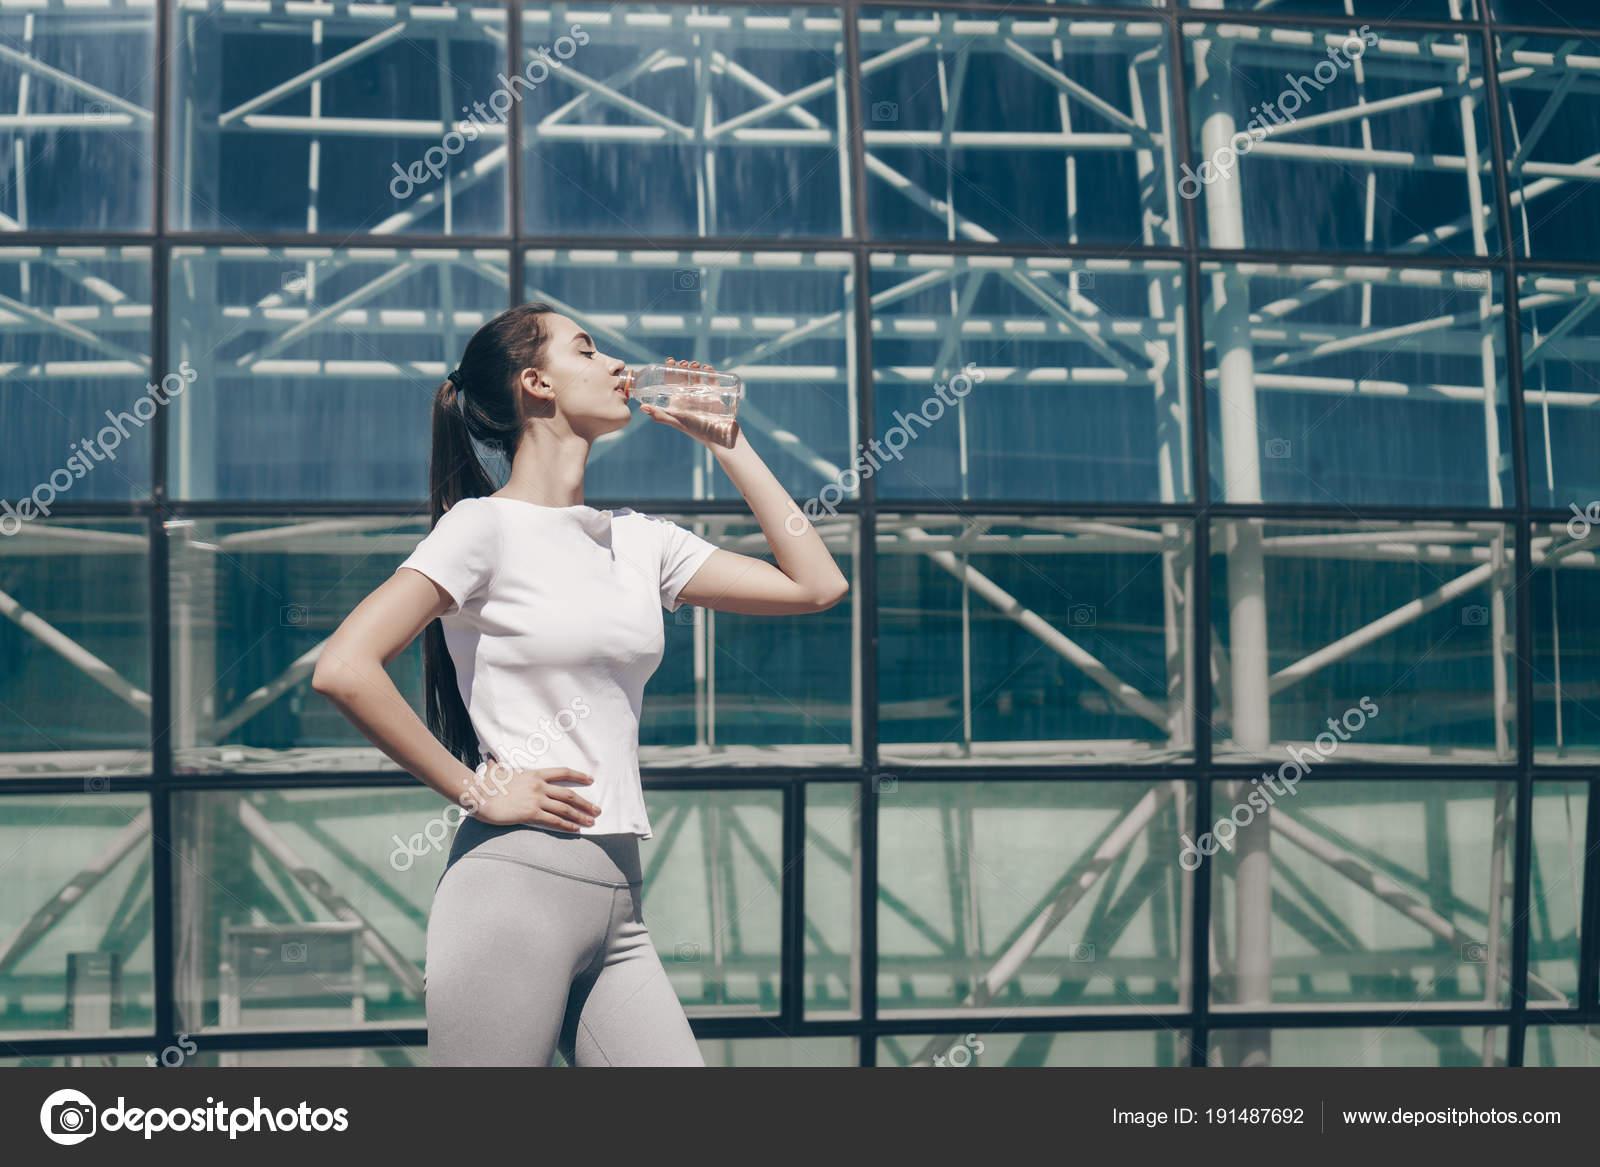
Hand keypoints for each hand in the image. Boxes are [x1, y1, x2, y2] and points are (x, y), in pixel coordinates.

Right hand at [468, 764, 601, 831]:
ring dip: (580, 815)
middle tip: (597, 809)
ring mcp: (536, 799)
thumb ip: (497, 766)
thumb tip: (490, 760)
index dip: (578, 776)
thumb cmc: (485, 784)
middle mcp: (539, 785)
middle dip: (585, 803)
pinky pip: (554, 820)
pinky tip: (576, 829)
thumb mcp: (495, 771)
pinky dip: (567, 825)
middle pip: (568, 794)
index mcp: (534, 774)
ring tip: (591, 821)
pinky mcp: (531, 813)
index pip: (562, 773)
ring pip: (565, 808)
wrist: (478, 794)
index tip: (590, 780)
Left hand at [640, 358, 720, 443]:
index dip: (670, 370)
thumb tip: (641, 408)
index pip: (672, 382)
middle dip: (683, 367)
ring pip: (698, 376)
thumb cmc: (695, 430)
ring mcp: (703, 394)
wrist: (718, 436)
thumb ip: (660, 415)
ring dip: (695, 368)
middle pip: (684, 377)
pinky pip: (712, 380)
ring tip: (695, 364)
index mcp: (679, 400)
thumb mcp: (676, 421)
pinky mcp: (716, 394)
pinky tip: (707, 368)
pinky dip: (710, 372)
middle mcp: (689, 396)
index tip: (670, 361)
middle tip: (683, 362)